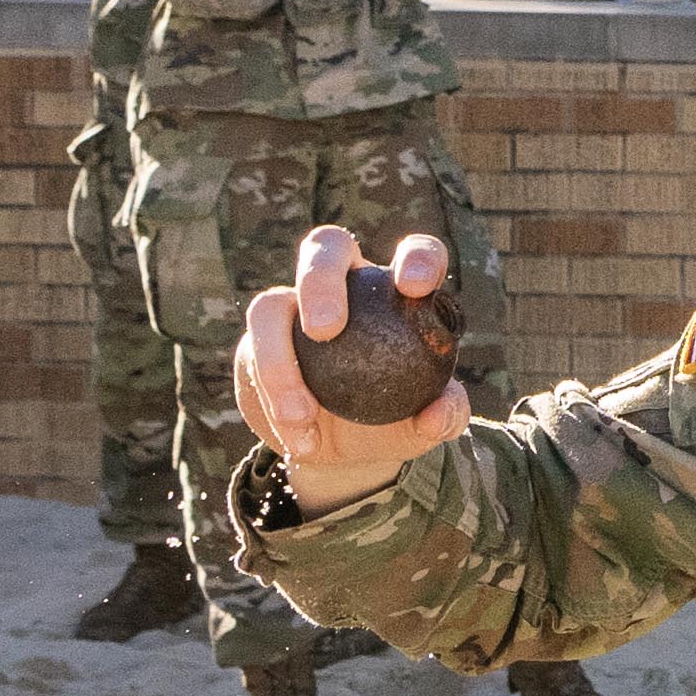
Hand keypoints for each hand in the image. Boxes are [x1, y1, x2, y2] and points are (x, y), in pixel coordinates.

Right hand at [229, 226, 471, 509]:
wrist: (344, 449)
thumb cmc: (393, 421)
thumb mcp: (426, 426)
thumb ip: (444, 416)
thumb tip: (438, 415)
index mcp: (395, 292)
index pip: (415, 253)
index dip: (417, 258)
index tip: (414, 286)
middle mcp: (343, 285)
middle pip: (325, 247)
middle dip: (320, 280)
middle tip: (324, 330)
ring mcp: (292, 311)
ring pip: (269, 306)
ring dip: (279, 361)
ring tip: (302, 414)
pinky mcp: (255, 344)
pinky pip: (251, 360)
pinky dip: (271, 399)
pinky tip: (297, 435)